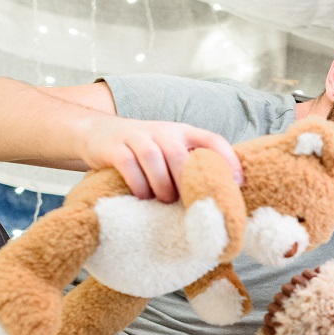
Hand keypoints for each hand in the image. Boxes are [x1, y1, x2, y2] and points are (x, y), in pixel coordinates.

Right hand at [78, 115, 240, 201]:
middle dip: (187, 181)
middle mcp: (162, 131)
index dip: (228, 159)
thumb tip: (217, 197)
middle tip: (191, 204)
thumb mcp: (168, 149)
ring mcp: (137, 136)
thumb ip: (188, 165)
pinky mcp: (115, 147)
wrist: (96, 131)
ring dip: (162, 185)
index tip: (238, 183)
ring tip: (166, 201)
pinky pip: (129, 165)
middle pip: (180, 154)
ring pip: (154, 158)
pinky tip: (143, 197)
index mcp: (182, 132)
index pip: (212, 140)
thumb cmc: (141, 149)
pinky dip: (138, 184)